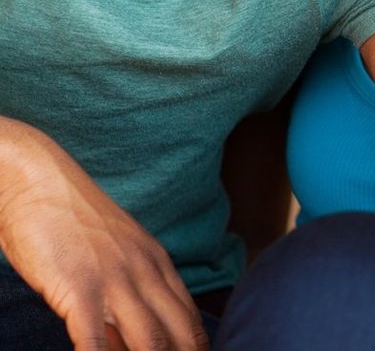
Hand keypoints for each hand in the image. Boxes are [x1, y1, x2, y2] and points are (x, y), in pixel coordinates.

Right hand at [0, 124, 205, 349]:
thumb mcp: (109, 259)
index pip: (191, 319)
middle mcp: (146, 272)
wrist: (36, 180)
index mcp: (157, 264)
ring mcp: (116, 279)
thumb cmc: (66, 224)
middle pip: (180, 334)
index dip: (198, 349)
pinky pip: (95, 341)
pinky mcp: (80, 287)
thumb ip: (123, 299)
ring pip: (150, 341)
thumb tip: (127, 341)